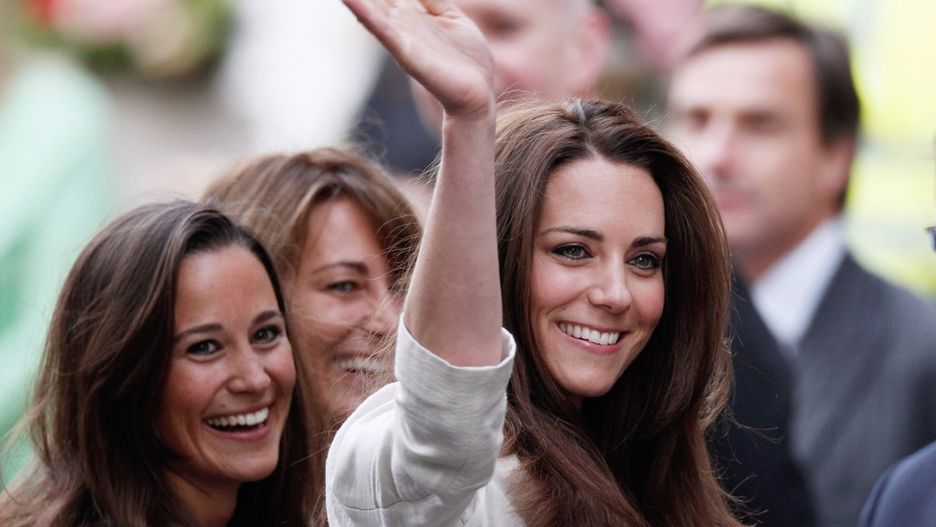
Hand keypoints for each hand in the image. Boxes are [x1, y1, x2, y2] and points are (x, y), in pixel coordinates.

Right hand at [343, 0, 493, 118]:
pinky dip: (365, 14)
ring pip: (373, 11)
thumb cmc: (467, 59)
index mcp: (413, 16)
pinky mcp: (406, 54)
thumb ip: (433, 0)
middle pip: (378, 0)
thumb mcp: (452, 17)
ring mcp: (402, 39)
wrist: (478, 92)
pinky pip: (383, 30)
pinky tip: (350, 0)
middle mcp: (403, 26)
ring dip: (357, 1)